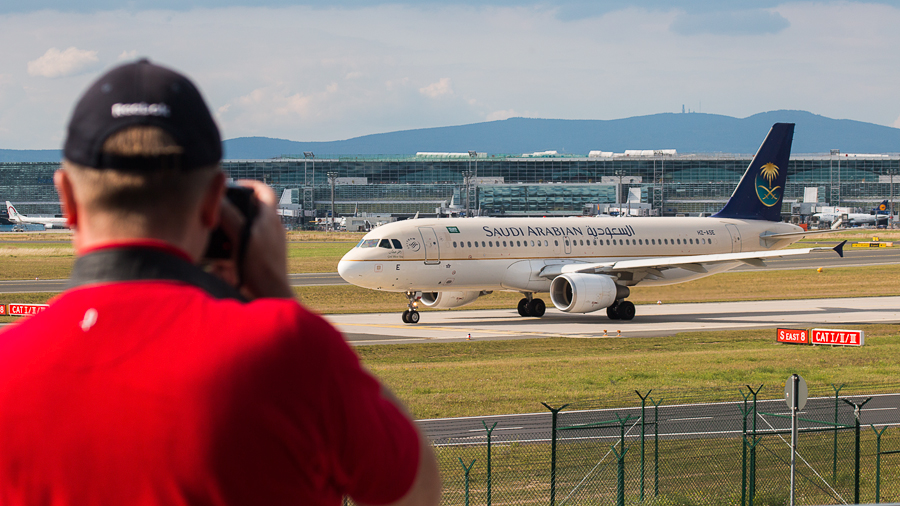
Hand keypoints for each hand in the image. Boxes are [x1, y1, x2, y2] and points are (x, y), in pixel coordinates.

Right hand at [210, 180, 293, 298]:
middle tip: (223, 209)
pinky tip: (227, 254)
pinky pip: (253, 243)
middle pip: (257, 208)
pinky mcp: (268, 257)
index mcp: (270, 219)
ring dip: (238, 226)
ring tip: (222, 232)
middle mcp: (274, 229)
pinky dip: (240, 243)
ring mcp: (273, 243)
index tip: (236, 185)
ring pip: (254, 226)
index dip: (251, 184)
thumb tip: (218, 199)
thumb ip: (230, 216)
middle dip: (240, 207)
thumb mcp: (241, 237)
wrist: (272, 294)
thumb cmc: (260, 267)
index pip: (266, 191)